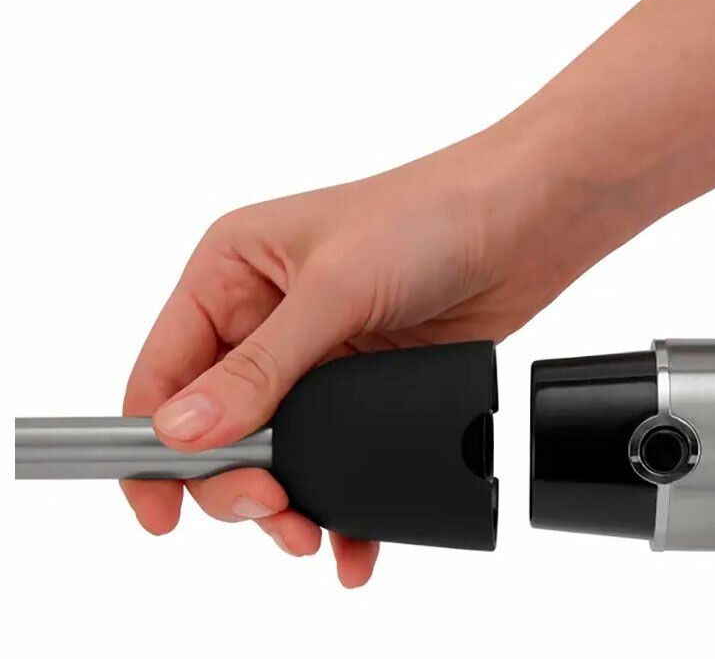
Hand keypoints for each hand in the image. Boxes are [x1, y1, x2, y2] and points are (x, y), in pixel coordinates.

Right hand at [121, 127, 586, 586]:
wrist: (526, 219)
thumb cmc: (429, 213)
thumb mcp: (335, 287)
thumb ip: (260, 368)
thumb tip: (182, 431)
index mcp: (231, 270)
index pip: (163, 370)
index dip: (151, 444)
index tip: (162, 510)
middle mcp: (265, 315)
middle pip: (214, 424)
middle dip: (231, 480)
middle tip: (269, 508)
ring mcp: (317, 354)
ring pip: (274, 450)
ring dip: (285, 500)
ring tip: (309, 532)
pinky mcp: (365, 383)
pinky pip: (335, 453)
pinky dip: (339, 499)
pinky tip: (349, 538)